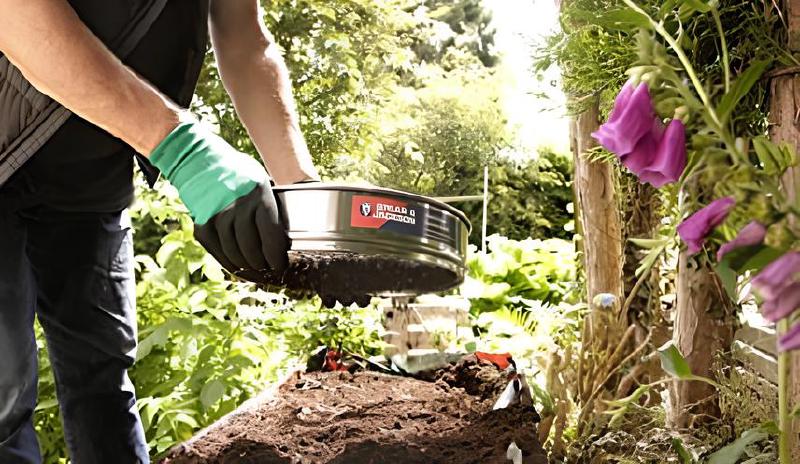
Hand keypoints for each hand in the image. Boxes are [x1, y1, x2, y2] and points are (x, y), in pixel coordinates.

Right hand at [149, 119, 288, 274]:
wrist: (201, 162)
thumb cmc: (238, 175)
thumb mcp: (260, 182)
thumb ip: (271, 207)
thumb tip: (284, 239)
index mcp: (260, 195)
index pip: (272, 236)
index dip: (277, 257)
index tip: (281, 264)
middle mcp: (238, 207)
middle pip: (253, 249)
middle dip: (263, 265)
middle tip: (269, 269)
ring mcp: (218, 217)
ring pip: (236, 255)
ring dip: (247, 267)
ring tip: (256, 270)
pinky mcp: (203, 225)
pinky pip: (219, 253)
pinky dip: (230, 264)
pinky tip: (238, 267)